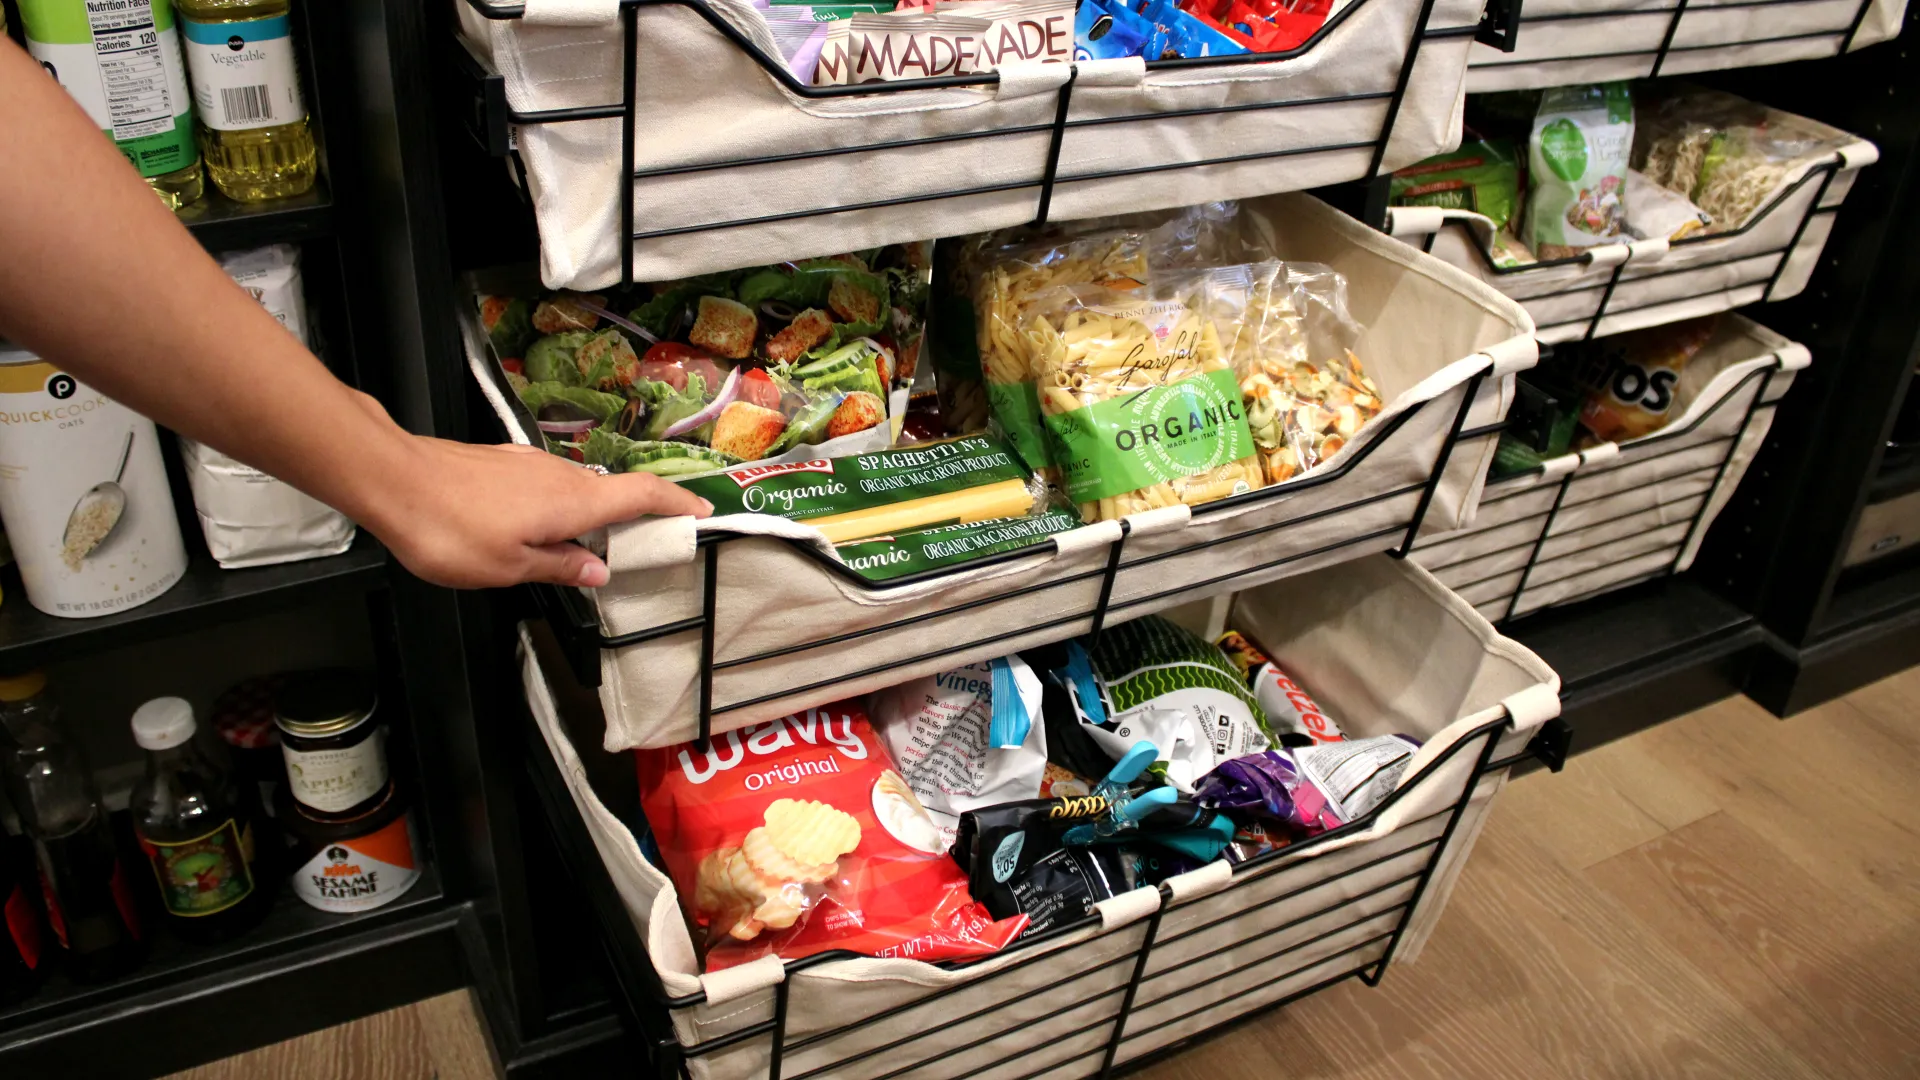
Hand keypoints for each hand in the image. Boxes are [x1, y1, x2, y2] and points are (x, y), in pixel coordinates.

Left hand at [365, 437, 711, 588]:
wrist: (390, 479)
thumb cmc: (450, 530)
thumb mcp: (510, 568)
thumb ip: (559, 567)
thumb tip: (598, 569)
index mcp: (573, 502)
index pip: (642, 494)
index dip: (678, 502)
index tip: (702, 510)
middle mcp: (558, 475)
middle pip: (611, 493)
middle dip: (632, 519)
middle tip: (642, 548)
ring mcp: (528, 464)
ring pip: (573, 491)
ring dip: (587, 517)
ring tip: (580, 551)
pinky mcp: (500, 463)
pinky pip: (543, 487)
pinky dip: (554, 509)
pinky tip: (531, 532)